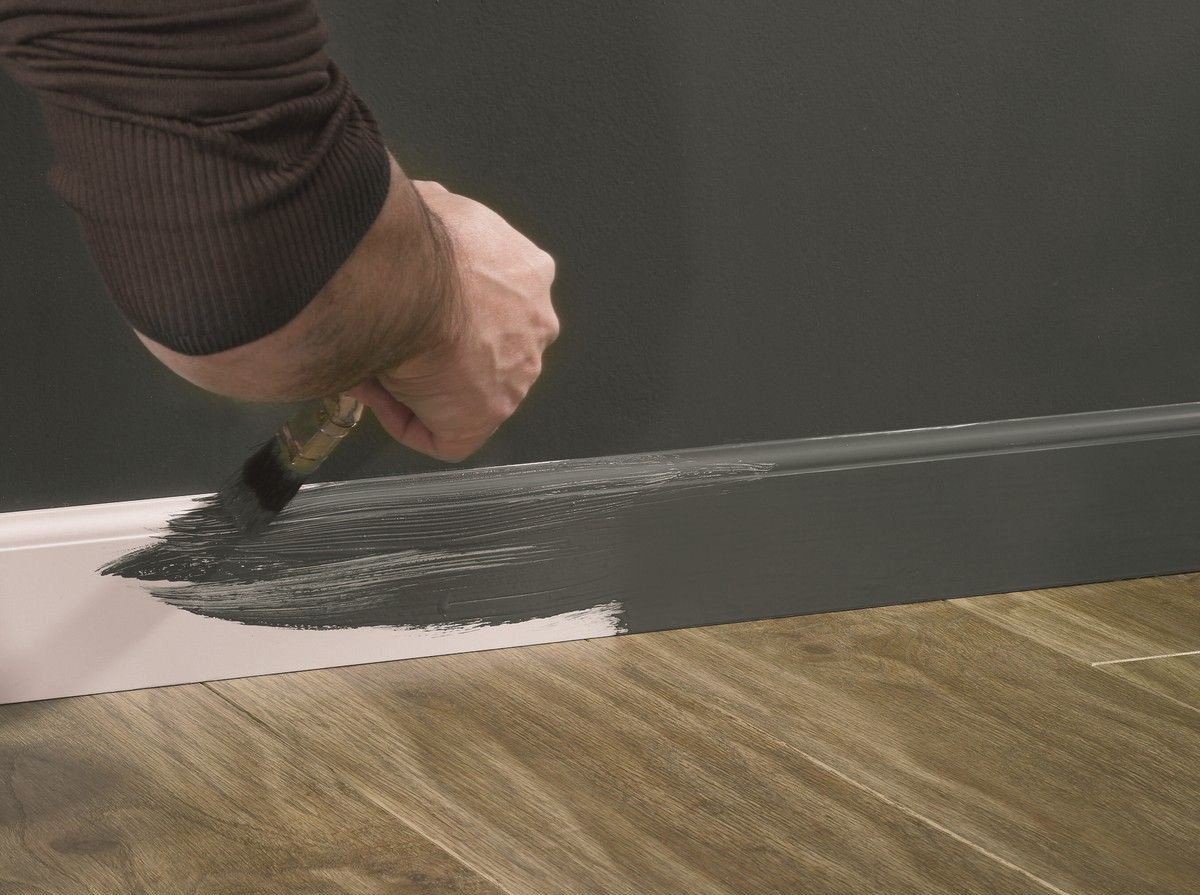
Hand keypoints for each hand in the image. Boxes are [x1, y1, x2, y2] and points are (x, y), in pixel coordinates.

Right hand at [348, 181, 558, 461]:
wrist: (405, 278)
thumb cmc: (416, 239)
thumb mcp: (431, 203)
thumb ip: (433, 218)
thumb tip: (409, 218)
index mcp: (529, 273)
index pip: (496, 297)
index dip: (449, 304)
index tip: (412, 302)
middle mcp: (535, 326)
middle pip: (488, 347)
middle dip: (442, 346)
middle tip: (394, 337)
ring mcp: (516, 377)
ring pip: (467, 388)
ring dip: (422, 381)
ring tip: (375, 361)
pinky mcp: (485, 418)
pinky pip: (444, 434)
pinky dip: (408, 419)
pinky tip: (379, 392)